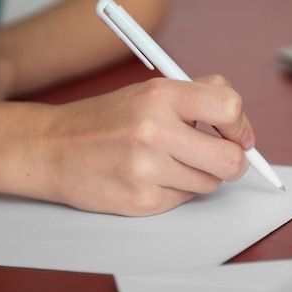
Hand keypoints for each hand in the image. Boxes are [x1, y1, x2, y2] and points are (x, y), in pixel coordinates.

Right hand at [18, 76, 252, 215]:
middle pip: (230, 160)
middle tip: (221, 157)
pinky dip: (175, 191)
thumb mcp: (148, 92)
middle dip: (233, 162)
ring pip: (210, 184)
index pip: (229, 107)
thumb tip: (240, 123)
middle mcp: (154, 130)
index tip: (237, 134)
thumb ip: (196, 96)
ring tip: (169, 163)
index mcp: (160, 95)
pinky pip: (184, 200)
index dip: (240, 126)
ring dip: (199, 176)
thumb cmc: (103, 120)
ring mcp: (146, 168)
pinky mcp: (140, 200)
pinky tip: (150, 177)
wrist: (51, 148)